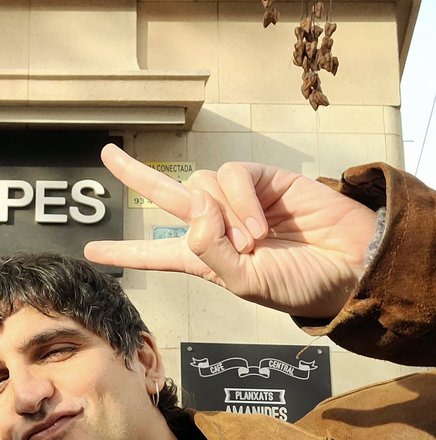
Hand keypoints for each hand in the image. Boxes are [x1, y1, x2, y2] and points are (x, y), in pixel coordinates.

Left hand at [85, 144, 377, 319]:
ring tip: (254, 242)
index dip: (124, 254)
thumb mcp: (245, 283)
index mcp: (204, 259)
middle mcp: (214, 226)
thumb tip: (192, 204)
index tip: (91, 253)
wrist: (348, 265)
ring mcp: (236, 201)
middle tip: (107, 156)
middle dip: (136, 175)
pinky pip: (231, 176)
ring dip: (223, 215)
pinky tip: (262, 223)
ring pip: (201, 186)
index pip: (156, 255)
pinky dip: (240, 200)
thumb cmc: (299, 283)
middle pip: (165, 196)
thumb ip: (211, 249)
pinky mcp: (260, 179)